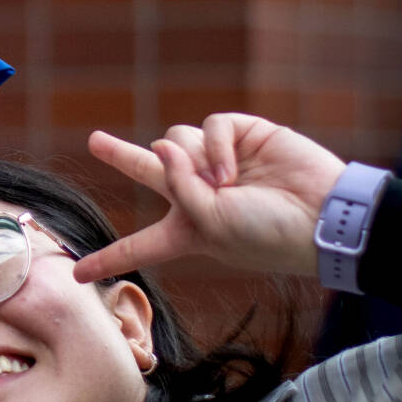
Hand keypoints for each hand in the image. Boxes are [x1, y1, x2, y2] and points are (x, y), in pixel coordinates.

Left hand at [72, 113, 347, 283]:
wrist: (324, 216)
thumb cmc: (267, 235)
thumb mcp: (210, 227)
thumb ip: (177, 187)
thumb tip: (163, 142)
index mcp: (189, 232)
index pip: (140, 246)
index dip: (110, 259)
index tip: (77, 274)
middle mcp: (199, 195)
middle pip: (150, 171)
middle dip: (122, 155)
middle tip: (95, 142)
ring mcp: (220, 164)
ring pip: (176, 140)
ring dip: (192, 159)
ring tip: (224, 182)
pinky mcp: (242, 135)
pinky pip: (209, 128)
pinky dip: (215, 146)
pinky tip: (233, 167)